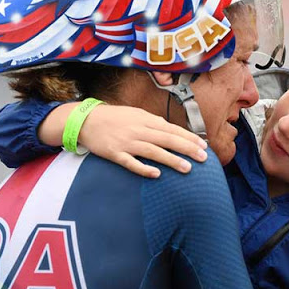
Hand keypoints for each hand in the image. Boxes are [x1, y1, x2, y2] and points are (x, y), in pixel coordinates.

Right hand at [78, 105, 208, 177]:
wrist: (85, 120)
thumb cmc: (114, 117)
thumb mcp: (135, 114)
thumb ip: (153, 121)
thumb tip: (170, 129)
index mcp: (145, 119)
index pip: (172, 129)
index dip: (189, 138)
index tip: (203, 146)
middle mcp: (138, 130)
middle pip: (167, 139)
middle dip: (187, 148)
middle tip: (203, 158)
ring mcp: (127, 142)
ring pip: (153, 151)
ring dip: (171, 160)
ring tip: (187, 168)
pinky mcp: (115, 154)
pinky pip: (131, 163)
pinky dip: (144, 168)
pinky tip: (157, 175)